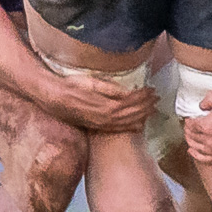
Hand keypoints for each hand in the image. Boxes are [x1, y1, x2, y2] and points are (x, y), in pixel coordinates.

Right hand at [42, 73, 156, 132]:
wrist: (54, 99)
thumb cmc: (72, 86)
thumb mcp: (91, 82)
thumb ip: (110, 89)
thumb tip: (128, 92)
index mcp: (106, 105)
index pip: (131, 101)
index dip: (143, 96)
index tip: (152, 89)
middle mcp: (106, 118)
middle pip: (132, 113)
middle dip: (146, 106)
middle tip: (157, 99)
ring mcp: (102, 124)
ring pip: (127, 123)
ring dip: (142, 116)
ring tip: (153, 110)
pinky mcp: (97, 126)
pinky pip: (118, 129)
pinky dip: (131, 127)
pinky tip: (139, 125)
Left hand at [184, 91, 211, 164]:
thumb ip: (211, 98)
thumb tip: (201, 105)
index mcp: (210, 125)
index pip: (191, 124)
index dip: (188, 119)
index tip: (190, 116)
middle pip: (192, 136)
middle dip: (188, 129)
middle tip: (189, 124)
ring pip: (196, 148)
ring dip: (191, 141)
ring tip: (191, 135)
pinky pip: (206, 159)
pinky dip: (197, 155)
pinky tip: (194, 151)